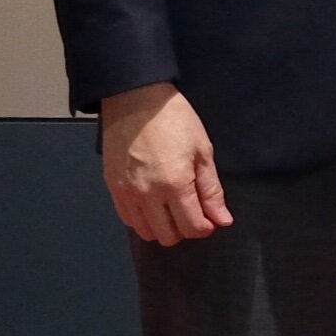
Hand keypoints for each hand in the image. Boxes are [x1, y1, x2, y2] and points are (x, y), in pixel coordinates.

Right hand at [99, 82, 227, 245]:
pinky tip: (153, 204)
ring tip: (172, 208)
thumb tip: (222, 219)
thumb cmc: (173, 119)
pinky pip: (128, 219)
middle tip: (192, 211)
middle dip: (186, 229)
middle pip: (168, 236)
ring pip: (146, 232)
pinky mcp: (113, 188)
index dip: (206, 227)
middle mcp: (148, 195)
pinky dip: (143, 219)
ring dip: (163, 227)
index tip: (210, 217)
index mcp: (174, 185)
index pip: (192, 228)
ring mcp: (127, 193)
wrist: (135, 98)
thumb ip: (211, 190)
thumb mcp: (202, 151)